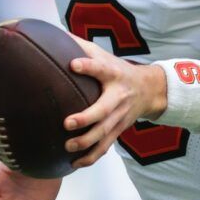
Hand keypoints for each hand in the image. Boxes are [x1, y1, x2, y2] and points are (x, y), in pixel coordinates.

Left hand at [63, 36, 167, 167]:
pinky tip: (74, 164)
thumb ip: (79, 46)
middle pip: (104, 110)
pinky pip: (105, 147)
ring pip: (104, 134)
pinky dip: (91, 158)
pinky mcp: (118, 131)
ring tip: (68, 147)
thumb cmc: (117, 69)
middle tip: (67, 123)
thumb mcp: (103, 54)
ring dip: (87, 143)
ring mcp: (120, 117)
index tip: (73, 64)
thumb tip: (50, 34)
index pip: (101, 69)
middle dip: (86, 119)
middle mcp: (118, 97)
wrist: (149, 90)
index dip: (88, 66)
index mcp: (113, 75)